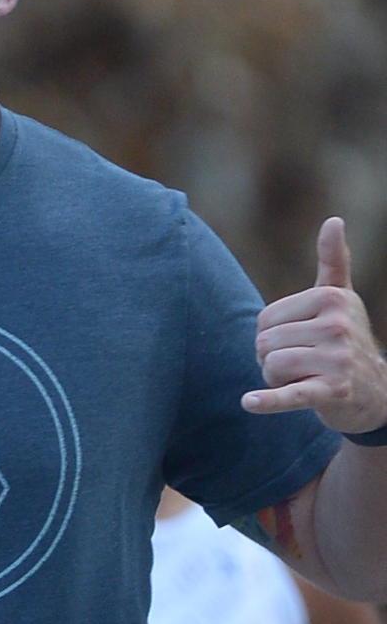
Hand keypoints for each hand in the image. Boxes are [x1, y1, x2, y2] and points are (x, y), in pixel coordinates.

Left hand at [245, 219, 386, 434]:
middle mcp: (338, 324)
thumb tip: (334, 220)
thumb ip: (334, 261)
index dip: (271, 337)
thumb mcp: (342, 298)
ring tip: (304, 379)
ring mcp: (338, 359)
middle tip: (301, 366)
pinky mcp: (333, 391)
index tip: (298, 343)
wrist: (375, 391)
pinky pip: (291, 394)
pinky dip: (268, 401)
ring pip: (272, 367)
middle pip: (265, 345)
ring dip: (276, 381)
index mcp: (332, 298)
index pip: (265, 320)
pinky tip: (249, 402)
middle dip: (272, 360)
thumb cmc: (346, 339)